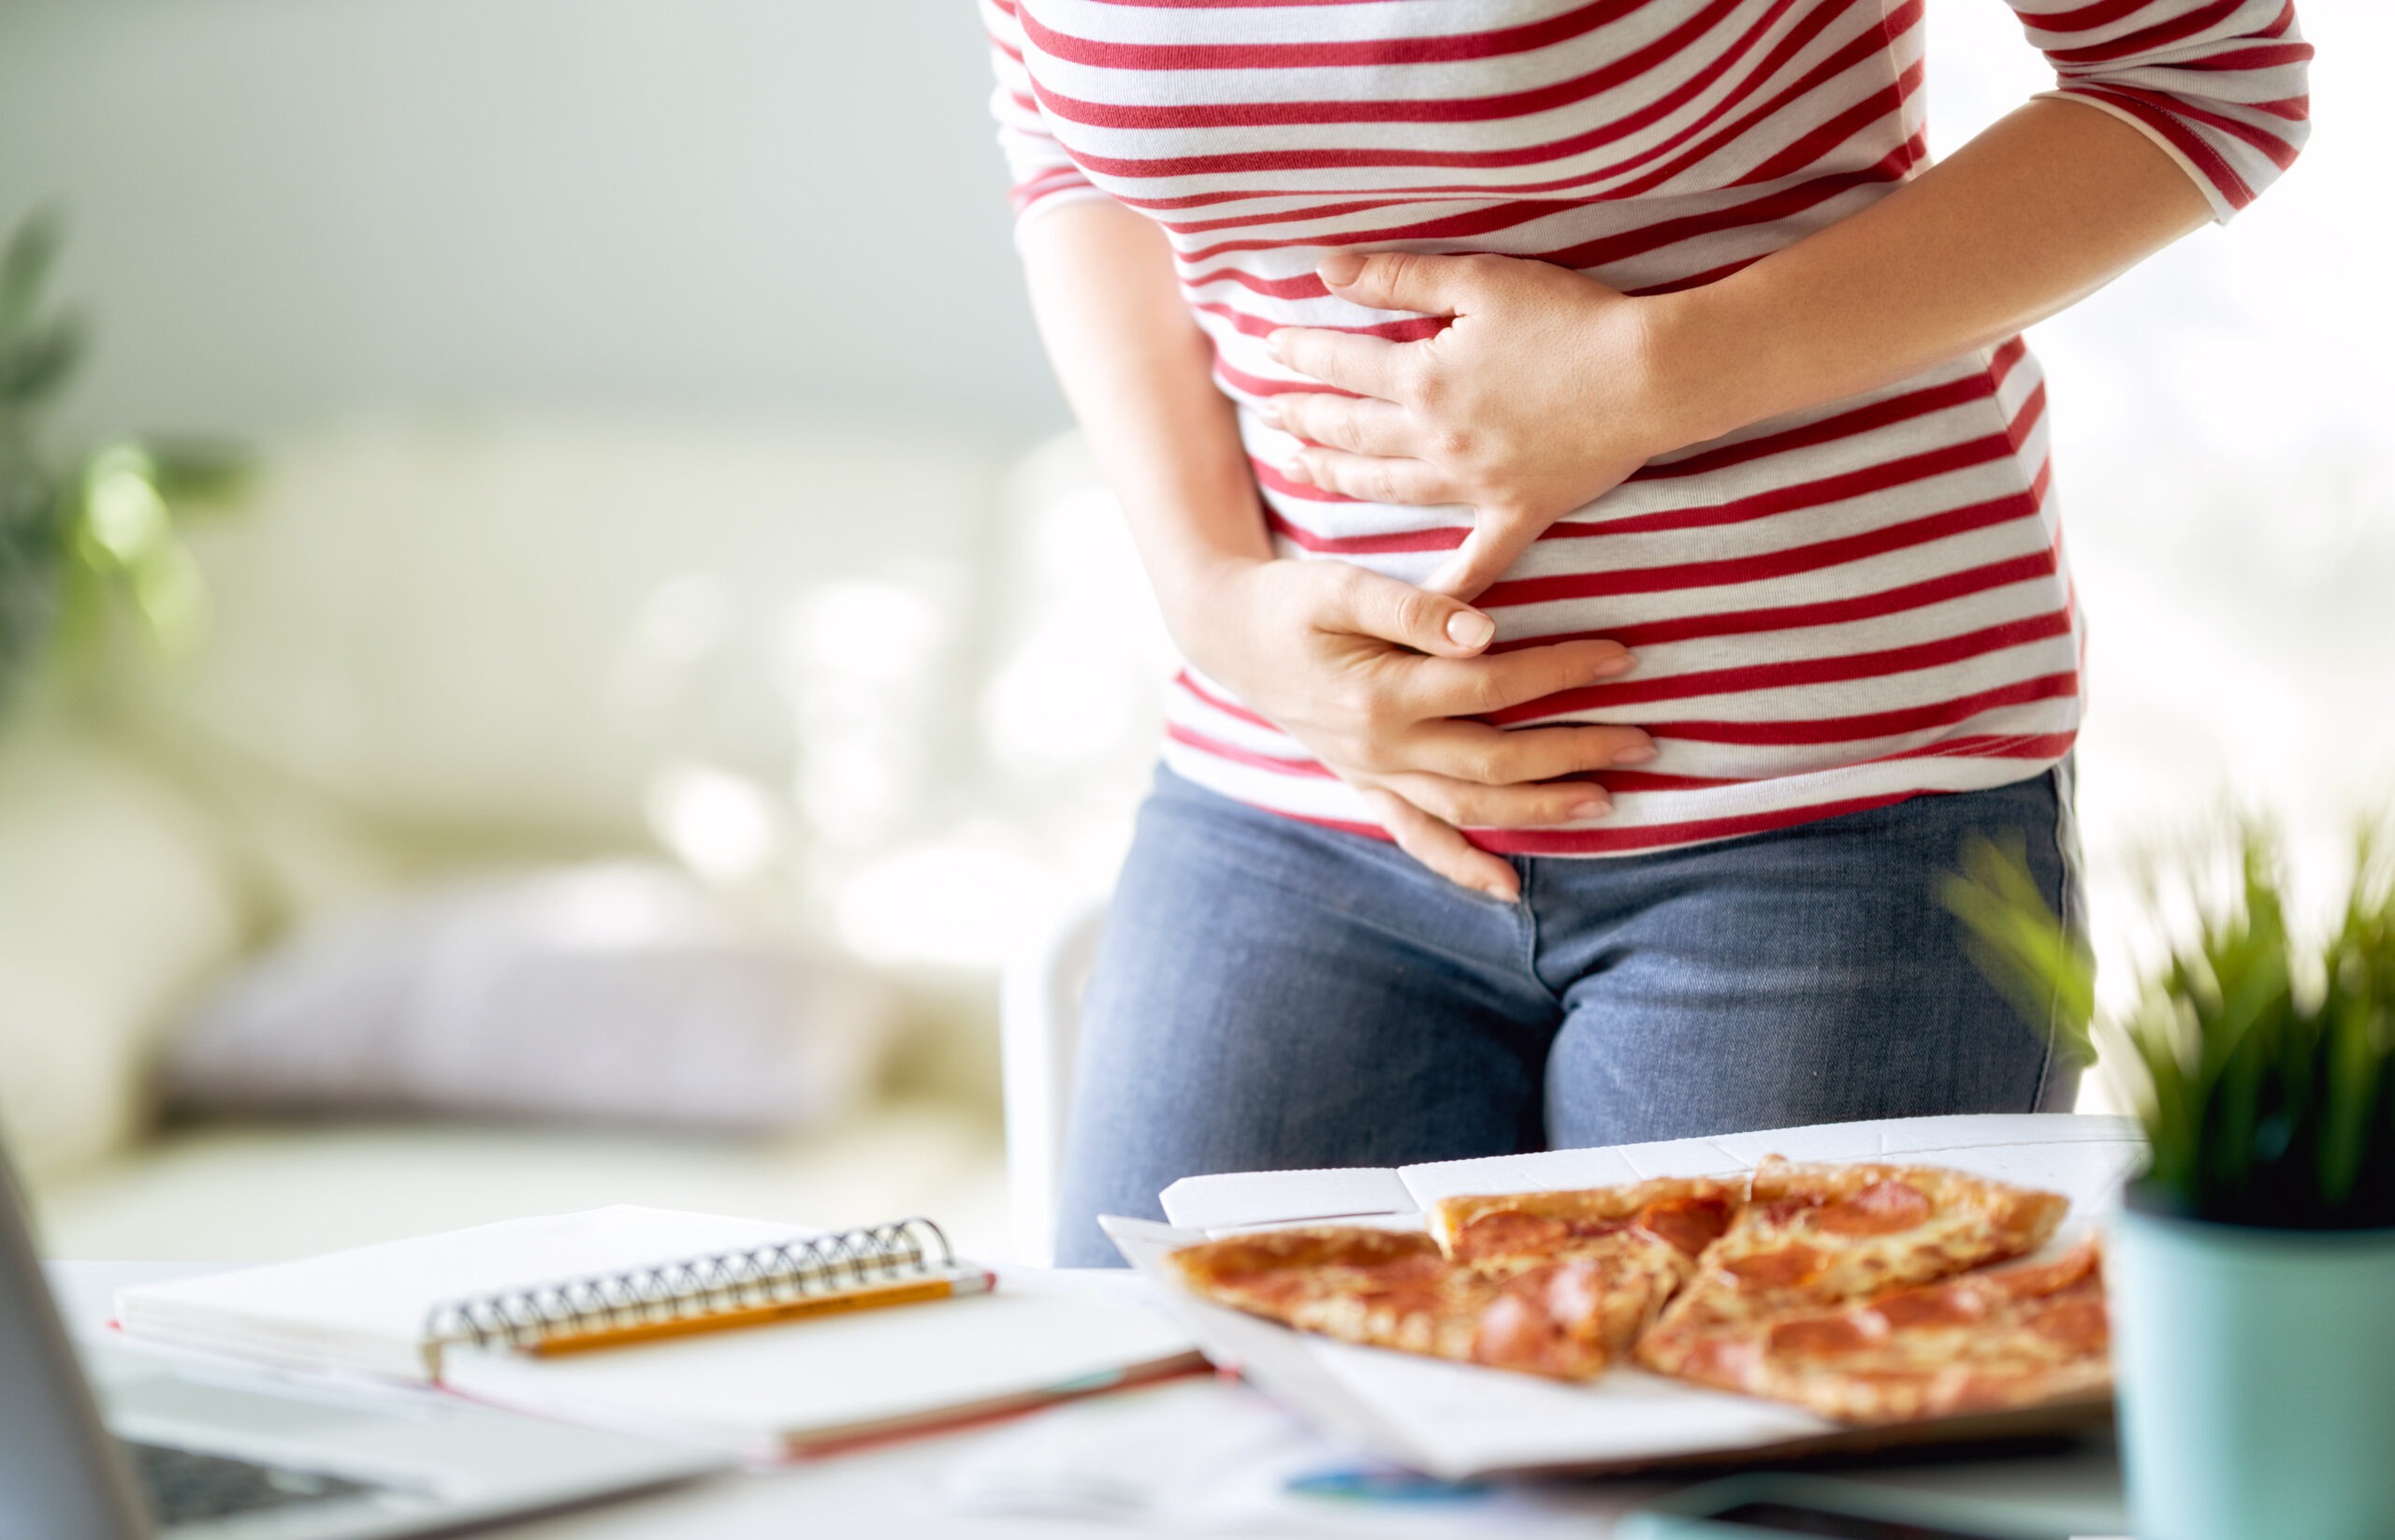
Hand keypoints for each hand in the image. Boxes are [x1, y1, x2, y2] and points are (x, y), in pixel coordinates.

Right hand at [1175, 556, 1653, 898]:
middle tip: (1645, 742)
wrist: (1228, 634)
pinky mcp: (1365, 785)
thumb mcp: (1341, 585)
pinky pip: (1416, 837)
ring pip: (1468, 808)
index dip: (1562, 672)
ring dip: (1539, 811)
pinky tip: (1508, 890)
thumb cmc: (1290, 599)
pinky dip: (1460, 866)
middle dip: (1575, 752)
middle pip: (1495, 761)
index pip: (1492, 686)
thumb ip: (1414, 608)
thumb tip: (1486, 632)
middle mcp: (1380, 749)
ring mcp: (1372, 775)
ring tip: (1607, 803)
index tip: (1622, 656)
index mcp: (1380, 694)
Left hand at [1267, 250, 1684, 600]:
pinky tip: (1414, 605)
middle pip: (1351, 430)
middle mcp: (1436, 441)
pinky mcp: (1518, 512)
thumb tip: (1325, 270)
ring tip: (1303, 471)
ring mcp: (1474, 484)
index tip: (1271, 348)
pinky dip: (1444, 585)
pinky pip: (1474, 562)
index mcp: (1422, 380)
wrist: (1652, 375)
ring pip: (1388, 488)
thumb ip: (1398, 277)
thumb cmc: (1572, 317)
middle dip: (1304, 417)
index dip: (1301, 353)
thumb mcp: (1479, 278)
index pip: (1340, 364)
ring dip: (1339, 479)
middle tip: (1272, 413)